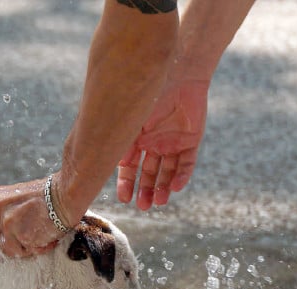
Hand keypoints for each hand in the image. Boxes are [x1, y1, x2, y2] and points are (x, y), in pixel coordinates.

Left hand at [0, 178, 66, 257]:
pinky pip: (24, 253)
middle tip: (17, 239)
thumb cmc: (42, 196)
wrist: (65, 194)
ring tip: (35, 235)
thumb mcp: (11, 196)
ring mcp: (8, 223)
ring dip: (21, 248)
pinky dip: (36, 249)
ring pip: (5, 250)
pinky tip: (44, 238)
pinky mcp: (22, 235)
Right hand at [117, 78, 208, 208]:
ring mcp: (173, 142)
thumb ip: (119, 145)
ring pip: (168, 171)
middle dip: (145, 191)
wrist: (179, 72)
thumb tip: (104, 169)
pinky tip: (175, 187)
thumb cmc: (149, 94)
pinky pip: (187, 163)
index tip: (124, 199)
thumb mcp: (129, 123)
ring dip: (163, 188)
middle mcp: (153, 144)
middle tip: (143, 207)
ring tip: (159, 202)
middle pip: (149, 174)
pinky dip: (182, 176)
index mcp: (135, 140)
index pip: (129, 168)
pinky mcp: (191, 140)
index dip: (126, 184)